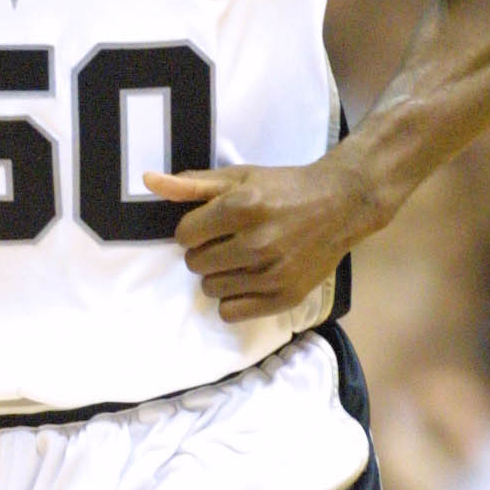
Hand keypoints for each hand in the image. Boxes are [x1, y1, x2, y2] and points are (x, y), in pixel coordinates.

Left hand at [144, 154, 377, 322]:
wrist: (340, 204)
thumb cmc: (283, 188)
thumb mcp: (238, 178)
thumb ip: (191, 184)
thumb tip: (148, 181)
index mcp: (243, 207)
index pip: (185, 234)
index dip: (193, 229)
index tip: (212, 224)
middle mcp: (257, 242)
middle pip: (195, 263)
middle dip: (205, 251)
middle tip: (229, 241)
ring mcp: (272, 273)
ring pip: (210, 289)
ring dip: (218, 275)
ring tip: (241, 259)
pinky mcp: (285, 296)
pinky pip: (231, 312)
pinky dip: (233, 299)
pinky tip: (248, 280)